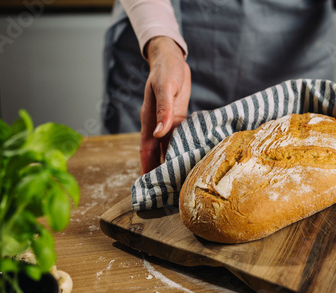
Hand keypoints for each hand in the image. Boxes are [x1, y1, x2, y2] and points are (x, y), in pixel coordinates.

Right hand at [140, 36, 190, 173]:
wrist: (171, 57)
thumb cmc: (166, 70)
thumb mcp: (165, 87)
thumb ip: (163, 110)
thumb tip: (160, 133)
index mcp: (149, 120)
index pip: (146, 150)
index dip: (147, 167)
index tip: (148, 186)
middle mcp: (157, 125)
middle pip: (156, 153)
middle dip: (158, 171)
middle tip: (164, 192)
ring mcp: (167, 122)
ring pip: (167, 148)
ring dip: (171, 162)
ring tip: (177, 181)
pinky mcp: (178, 118)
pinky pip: (179, 138)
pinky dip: (181, 149)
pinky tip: (189, 159)